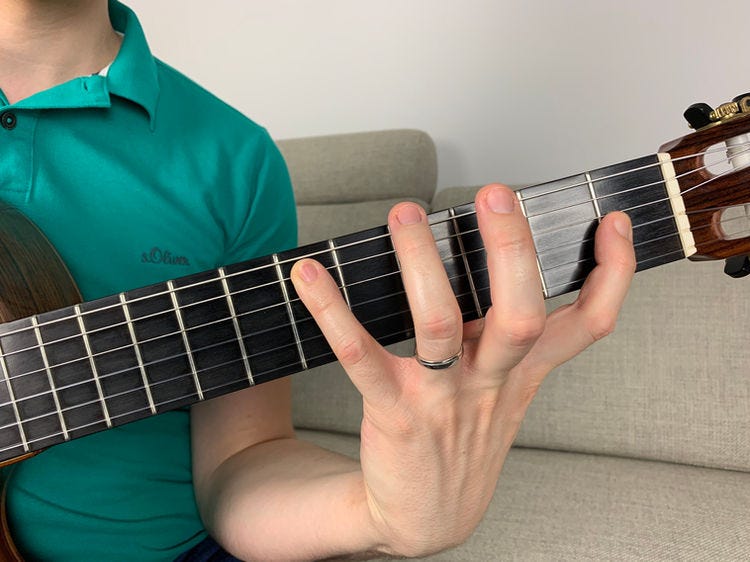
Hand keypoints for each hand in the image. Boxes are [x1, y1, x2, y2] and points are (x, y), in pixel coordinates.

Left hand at [291, 184, 634, 556]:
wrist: (426, 518)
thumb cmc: (464, 440)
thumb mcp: (506, 392)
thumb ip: (515, 339)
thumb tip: (506, 263)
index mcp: (522, 372)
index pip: (590, 325)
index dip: (613, 275)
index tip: (616, 223)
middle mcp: (490, 382)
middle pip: (519, 316)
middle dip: (512, 252)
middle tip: (495, 195)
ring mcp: (441, 399)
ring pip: (439, 323)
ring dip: (421, 265)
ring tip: (404, 215)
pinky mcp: (392, 412)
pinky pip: (360, 356)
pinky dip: (332, 312)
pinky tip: (308, 276)